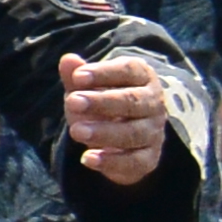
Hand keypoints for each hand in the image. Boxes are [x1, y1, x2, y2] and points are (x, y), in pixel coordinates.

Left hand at [60, 51, 175, 189]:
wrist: (120, 141)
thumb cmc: (101, 105)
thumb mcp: (86, 89)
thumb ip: (77, 77)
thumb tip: (68, 59)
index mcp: (142, 78)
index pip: (128, 71)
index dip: (104, 73)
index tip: (77, 76)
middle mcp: (153, 104)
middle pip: (133, 101)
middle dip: (101, 101)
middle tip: (72, 102)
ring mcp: (153, 132)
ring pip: (133, 132)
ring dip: (104, 132)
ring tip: (76, 131)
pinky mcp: (149, 158)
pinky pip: (134, 161)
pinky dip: (111, 161)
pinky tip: (87, 158)